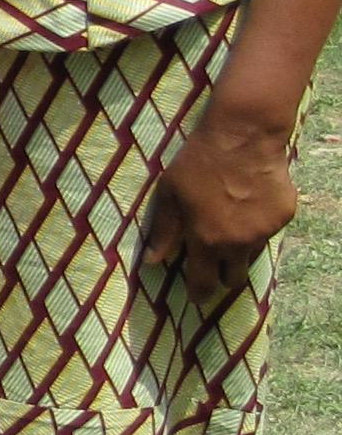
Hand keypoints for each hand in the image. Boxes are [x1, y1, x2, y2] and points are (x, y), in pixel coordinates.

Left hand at [143, 104, 298, 299]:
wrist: (243, 136)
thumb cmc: (198, 162)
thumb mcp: (169, 194)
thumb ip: (164, 230)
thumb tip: (151, 261)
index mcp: (206, 240)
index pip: (204, 282)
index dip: (199, 293)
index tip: (197, 298)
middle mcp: (238, 243)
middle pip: (234, 277)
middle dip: (223, 275)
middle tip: (215, 264)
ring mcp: (264, 230)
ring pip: (252, 254)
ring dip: (240, 249)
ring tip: (230, 225)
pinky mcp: (283, 216)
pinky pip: (269, 231)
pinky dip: (258, 225)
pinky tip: (249, 204)